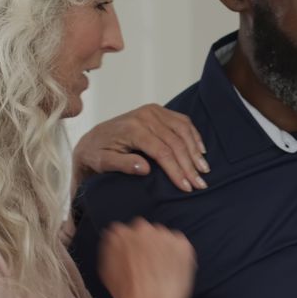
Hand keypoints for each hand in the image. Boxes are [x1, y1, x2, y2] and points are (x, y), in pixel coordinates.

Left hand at [73, 104, 208, 191]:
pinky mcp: (158, 110)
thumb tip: (144, 168)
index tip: (186, 187)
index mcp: (133, 129)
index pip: (162, 151)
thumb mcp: (102, 163)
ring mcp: (153, 111)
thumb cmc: (97, 153)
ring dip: (195, 150)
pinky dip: (193, 135)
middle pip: (175, 142)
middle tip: (200, 183)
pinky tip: (200, 150)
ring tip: (204, 169)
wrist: (92, 138)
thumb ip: (123, 164)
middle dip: (190, 165)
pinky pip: (182, 121)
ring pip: (183, 130)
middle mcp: (145, 116)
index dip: (176, 170)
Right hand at [99, 218, 195, 297]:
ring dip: (163, 249)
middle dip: (146, 244)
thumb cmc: (127, 295)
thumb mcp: (106, 271)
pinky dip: (179, 256)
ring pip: (163, 237)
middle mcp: (141, 229)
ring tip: (161, 272)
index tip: (133, 256)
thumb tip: (115, 244)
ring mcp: (163, 234)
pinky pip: (180, 245)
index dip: (130, 246)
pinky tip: (172, 272)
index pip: (124, 232)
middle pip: (144, 231)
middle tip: (148, 264)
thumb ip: (111, 250)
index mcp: (119, 233)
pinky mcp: (181, 243)